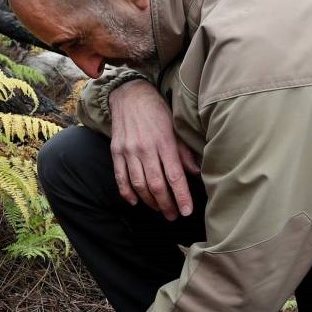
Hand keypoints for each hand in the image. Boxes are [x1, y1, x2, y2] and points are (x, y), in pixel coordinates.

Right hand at [108, 79, 200, 219]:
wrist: (129, 95)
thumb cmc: (157, 111)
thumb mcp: (175, 127)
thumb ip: (184, 151)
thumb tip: (196, 173)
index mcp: (164, 141)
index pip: (174, 175)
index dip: (181, 196)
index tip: (187, 211)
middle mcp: (145, 148)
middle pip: (156, 184)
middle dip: (166, 204)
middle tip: (174, 216)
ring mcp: (128, 151)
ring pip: (138, 184)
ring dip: (150, 202)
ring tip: (160, 210)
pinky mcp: (115, 152)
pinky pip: (120, 177)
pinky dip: (127, 193)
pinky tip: (136, 202)